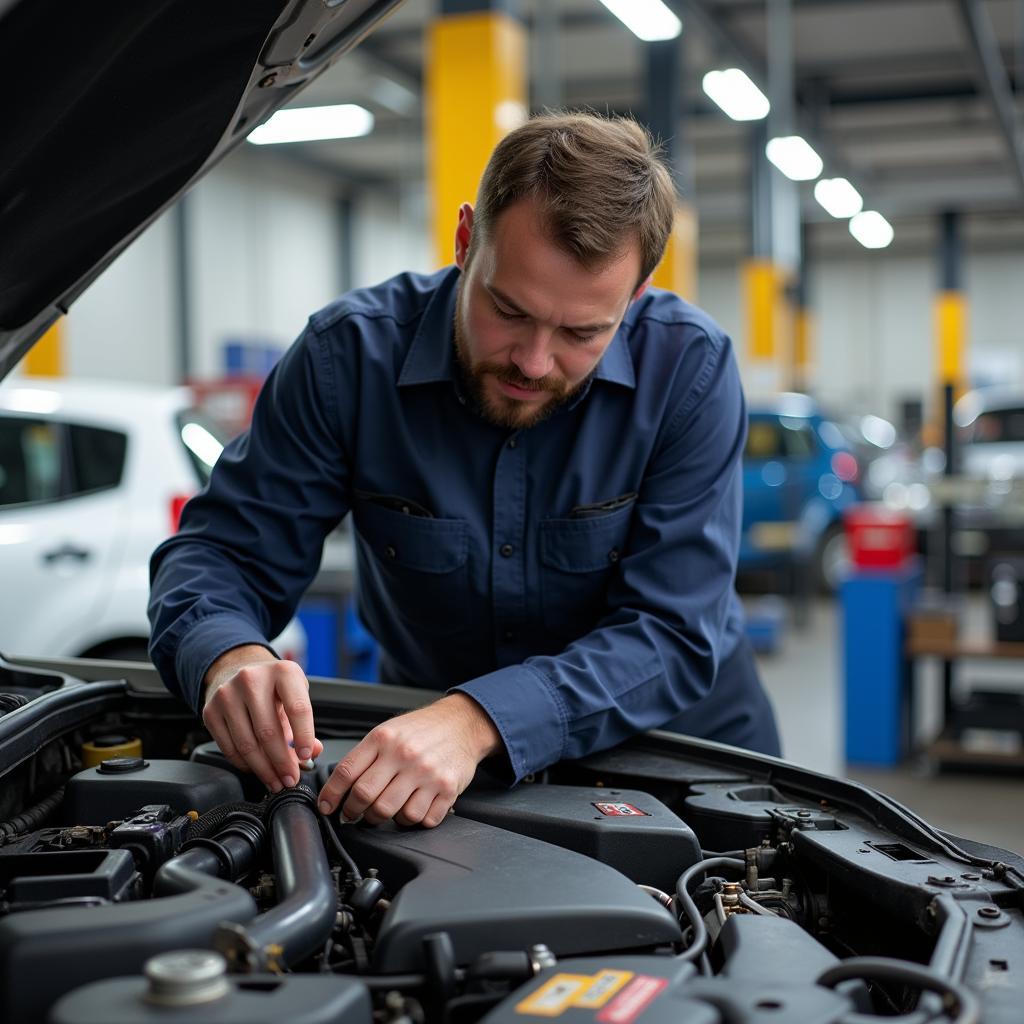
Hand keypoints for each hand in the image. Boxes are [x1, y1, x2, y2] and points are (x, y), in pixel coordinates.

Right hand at [202, 645, 323, 791]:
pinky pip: (228, 748)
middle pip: (268, 731)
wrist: (239, 671)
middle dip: (282, 762)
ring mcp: (227, 694)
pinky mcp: (210, 711)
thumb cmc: (273, 687)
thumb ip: (305, 724)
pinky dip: (244, 764)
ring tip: (275, 781)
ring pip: (247, 744)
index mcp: (283, 672)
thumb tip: (314, 752)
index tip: (306, 757)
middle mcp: (252, 679)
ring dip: (263, 769)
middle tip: (290, 779)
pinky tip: (256, 769)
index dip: (304, 737)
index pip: (297, 708)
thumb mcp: (296, 695)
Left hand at [317, 693, 501, 827]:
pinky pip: (423, 820)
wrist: (462, 723)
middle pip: (366, 797)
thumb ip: (364, 757)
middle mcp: (405, 755)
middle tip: (354, 814)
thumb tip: (337, 788)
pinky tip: (413, 807)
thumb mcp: (388, 731)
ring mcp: (427, 773)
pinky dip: (414, 820)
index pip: (347, 772)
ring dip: (386, 818)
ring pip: (394, 815)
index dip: (331, 795)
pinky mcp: (448, 789)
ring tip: (387, 809)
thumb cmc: (422, 730)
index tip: (327, 807)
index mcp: (384, 738)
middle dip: (354, 812)